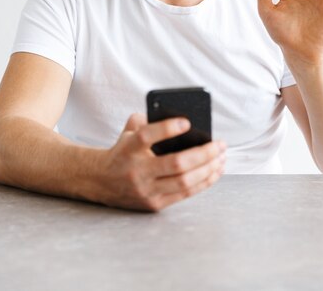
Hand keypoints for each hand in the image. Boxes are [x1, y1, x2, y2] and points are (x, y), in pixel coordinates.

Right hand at [94, 113, 225, 210]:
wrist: (101, 182)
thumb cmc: (123, 151)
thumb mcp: (128, 132)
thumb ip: (147, 120)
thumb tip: (178, 119)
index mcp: (128, 148)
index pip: (147, 136)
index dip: (167, 129)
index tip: (187, 122)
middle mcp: (137, 171)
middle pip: (176, 164)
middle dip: (203, 154)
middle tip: (220, 144)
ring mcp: (146, 190)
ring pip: (185, 182)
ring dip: (209, 169)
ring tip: (222, 157)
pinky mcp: (154, 204)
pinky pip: (185, 194)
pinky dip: (204, 182)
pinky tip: (214, 171)